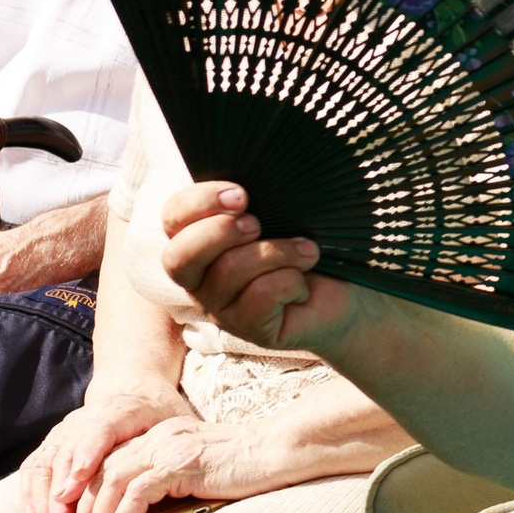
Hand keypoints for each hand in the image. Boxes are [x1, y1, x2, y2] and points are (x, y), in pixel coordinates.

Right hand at [22, 387, 191, 512]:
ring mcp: (66, 429)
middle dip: (61, 493)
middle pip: (67, 454)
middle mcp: (86, 418)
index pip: (100, 429)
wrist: (134, 389)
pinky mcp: (55, 441)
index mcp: (121, 410)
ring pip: (47, 462)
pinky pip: (36, 465)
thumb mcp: (176, 422)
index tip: (78, 480)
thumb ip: (172, 445)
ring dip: (44, 499)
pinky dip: (31, 491)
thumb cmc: (159, 414)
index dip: (87, 454)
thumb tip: (178, 474)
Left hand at [62, 414, 255, 512]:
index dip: (90, 492)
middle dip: (85, 506)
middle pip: (102, 469)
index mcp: (160, 436)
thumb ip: (171, 482)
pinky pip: (137, 491)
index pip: (110, 461)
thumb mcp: (198, 471)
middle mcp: (158, 437)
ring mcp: (169, 448)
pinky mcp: (180, 464)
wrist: (277, 451)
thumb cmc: (246, 468)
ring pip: (113, 480)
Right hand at [159, 180, 358, 353]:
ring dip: (276, 252)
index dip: (200, 203)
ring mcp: (220, 309)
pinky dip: (291, 282)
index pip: (173, 217)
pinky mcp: (249, 331)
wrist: (341, 293)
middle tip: (258, 224)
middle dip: (220, 233)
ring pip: (229, 272)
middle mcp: (200, 278)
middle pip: (178, 257)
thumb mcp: (281, 213)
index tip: (241, 194)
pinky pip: (260, 298)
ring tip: (306, 251)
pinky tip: (303, 285)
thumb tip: (253, 181)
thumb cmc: (303, 244)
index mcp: (198, 240)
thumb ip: (258, 197)